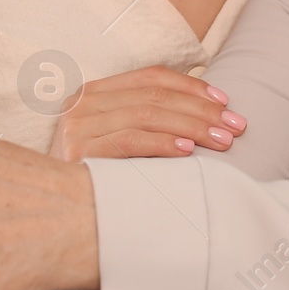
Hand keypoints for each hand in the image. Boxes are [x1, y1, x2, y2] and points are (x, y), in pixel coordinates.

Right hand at [50, 64, 246, 161]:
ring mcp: (77, 127)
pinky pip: (131, 141)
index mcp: (94, 92)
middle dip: (202, 110)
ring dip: (193, 126)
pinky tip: (189, 151)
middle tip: (236, 126)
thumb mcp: (115, 138)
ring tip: (223, 140)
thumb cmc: (94, 177)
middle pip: (154, 96)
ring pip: (148, 115)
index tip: (225, 102)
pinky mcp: (78, 153)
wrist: (52, 212)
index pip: (151, 77)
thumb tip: (204, 111)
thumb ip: (145, 119)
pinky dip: (164, 143)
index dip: (191, 86)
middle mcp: (82, 103)